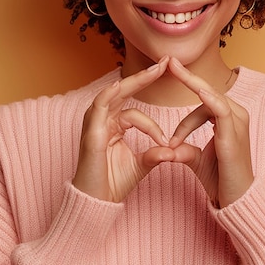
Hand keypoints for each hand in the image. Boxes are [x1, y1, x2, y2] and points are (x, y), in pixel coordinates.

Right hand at [73, 56, 176, 202]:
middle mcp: (103, 120)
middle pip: (124, 90)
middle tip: (165, 62)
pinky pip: (99, 108)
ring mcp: (95, 124)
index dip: (154, 112)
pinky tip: (121, 86)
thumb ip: (156, 153)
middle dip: (145, 76)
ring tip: (155, 70)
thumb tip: (173, 148)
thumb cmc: (113, 183)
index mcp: (114, 124)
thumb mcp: (142, 165)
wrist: (97, 202)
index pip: (134, 106)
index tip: (173, 118)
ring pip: (114, 94)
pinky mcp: (91, 133)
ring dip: (135, 81)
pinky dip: (109, 95)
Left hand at [167, 58, 253, 207]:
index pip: (204, 98)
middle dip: (187, 76)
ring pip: (211, 97)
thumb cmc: (220, 180)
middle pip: (207, 92)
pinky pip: (221, 111)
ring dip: (190, 86)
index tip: (169, 67)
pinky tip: (196, 89)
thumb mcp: (196, 159)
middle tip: (168, 60)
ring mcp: (238, 123)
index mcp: (228, 118)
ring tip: (172, 69)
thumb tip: (165, 146)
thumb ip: (183, 148)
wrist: (237, 201)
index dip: (186, 84)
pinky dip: (209, 99)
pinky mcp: (234, 135)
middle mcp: (236, 116)